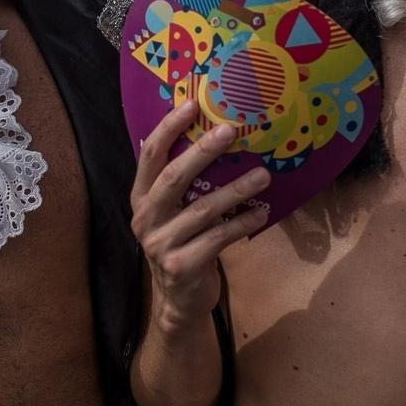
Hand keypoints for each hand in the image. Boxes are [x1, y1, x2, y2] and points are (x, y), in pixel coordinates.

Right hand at [131, 98, 269, 330]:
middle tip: (231, 131)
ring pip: (203, 209)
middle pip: (174, 176)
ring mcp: (161, 244)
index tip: (192, 104)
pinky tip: (263, 213)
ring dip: (237, 189)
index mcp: (141, 198)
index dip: (168, 128)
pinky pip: (219, 238)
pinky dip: (243, 224)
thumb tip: (212, 135)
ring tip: (264, 175)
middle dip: (203, 151)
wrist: (179, 301)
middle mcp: (145, 218)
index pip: (149, 155)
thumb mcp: (174, 213)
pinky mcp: (182, 265)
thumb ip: (182, 183)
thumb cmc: (183, 245)